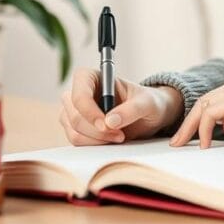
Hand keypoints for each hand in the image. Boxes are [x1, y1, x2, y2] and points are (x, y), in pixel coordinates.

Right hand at [59, 68, 182, 145]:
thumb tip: (110, 122)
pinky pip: (77, 141)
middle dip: (96, 130)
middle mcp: (79, 93)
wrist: (149, 116)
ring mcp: (75, 112)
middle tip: (120, 135)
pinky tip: (111, 140)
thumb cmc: (147, 102)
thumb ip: (132, 109)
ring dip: (96, 140)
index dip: (89, 111)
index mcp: (92, 77)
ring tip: (119, 137)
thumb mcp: (147, 103)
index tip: (106, 125)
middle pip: (74, 115)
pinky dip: (94, 145)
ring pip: (74, 131)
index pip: (79, 93)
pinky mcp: (77, 129)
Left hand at [169, 76, 223, 148]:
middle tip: (177, 142)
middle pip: (202, 103)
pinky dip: (205, 131)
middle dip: (188, 124)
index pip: (211, 101)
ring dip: (191, 128)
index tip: (190, 137)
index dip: (198, 120)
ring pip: (202, 107)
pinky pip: (210, 115)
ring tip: (183, 145)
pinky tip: (206, 145)